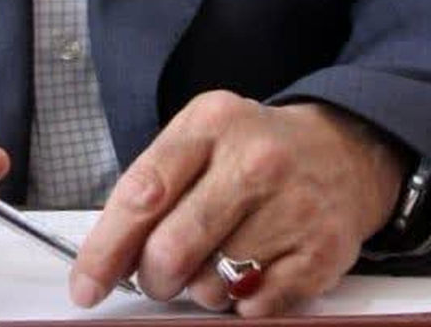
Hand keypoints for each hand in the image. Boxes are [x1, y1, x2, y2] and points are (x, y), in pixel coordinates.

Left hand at [71, 92, 407, 316]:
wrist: (344, 149)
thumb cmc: (255, 147)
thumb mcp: (200, 137)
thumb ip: (155, 184)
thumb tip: (109, 255)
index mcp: (210, 123)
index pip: (143, 191)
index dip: (106, 248)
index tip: (86, 284)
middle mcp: (253, 161)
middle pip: (172, 248)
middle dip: (152, 277)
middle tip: (157, 276)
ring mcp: (291, 206)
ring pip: (211, 284)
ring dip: (198, 289)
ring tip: (215, 259)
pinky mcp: (321, 252)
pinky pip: (255, 307)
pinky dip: (240, 303)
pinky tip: (248, 271)